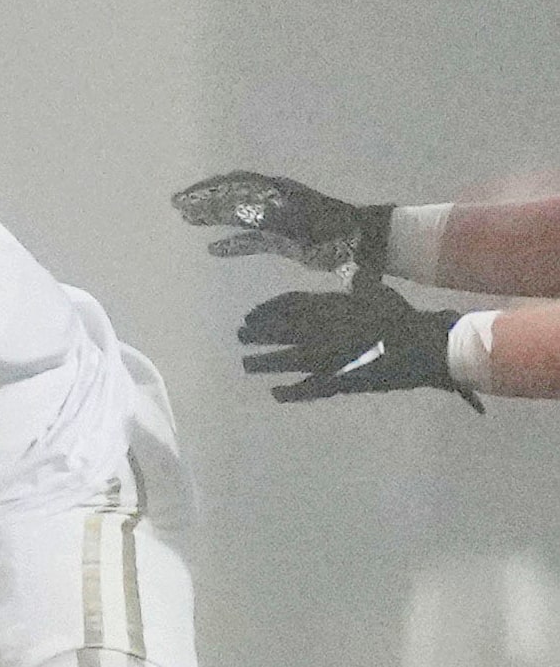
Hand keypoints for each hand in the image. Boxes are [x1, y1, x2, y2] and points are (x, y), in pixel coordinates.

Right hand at [175, 172, 386, 273]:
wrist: (364, 242)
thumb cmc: (332, 232)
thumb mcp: (296, 220)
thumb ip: (261, 212)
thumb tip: (229, 204)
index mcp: (275, 192)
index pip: (233, 186)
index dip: (207, 191)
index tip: (183, 198)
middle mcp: (272, 200)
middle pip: (231, 196)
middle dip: (204, 200)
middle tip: (177, 204)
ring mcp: (277, 220)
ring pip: (237, 216)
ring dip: (213, 218)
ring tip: (188, 220)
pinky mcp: (283, 240)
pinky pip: (250, 240)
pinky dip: (231, 243)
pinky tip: (213, 250)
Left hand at [238, 277, 479, 409]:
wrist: (426, 346)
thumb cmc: (402, 317)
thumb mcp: (377, 291)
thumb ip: (356, 284)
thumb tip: (350, 273)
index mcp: (332, 307)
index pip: (289, 305)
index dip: (267, 309)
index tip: (251, 313)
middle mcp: (324, 330)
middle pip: (281, 331)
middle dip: (257, 332)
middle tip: (240, 335)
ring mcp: (330, 357)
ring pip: (288, 359)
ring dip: (264, 361)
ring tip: (246, 363)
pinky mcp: (340, 380)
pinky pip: (310, 388)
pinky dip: (291, 392)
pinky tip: (275, 394)